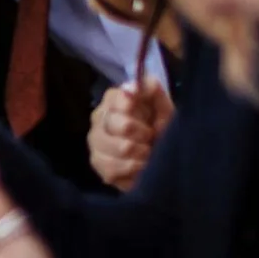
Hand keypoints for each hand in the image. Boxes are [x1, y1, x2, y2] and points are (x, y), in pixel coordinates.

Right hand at [89, 73, 173, 189]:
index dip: (134, 109)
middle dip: (145, 135)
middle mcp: (99, 118)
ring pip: (121, 149)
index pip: (116, 99)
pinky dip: (133, 170)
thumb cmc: (161, 127)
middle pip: (123, 126)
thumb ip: (152, 90)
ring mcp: (95, 142)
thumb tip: (134, 87)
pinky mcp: (97, 164)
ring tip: (148, 154)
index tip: (147, 117)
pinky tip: (139, 167)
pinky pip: (114, 168)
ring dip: (142, 155)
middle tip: (151, 138)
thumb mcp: (163, 107)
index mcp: (113, 100)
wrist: (162, 155)